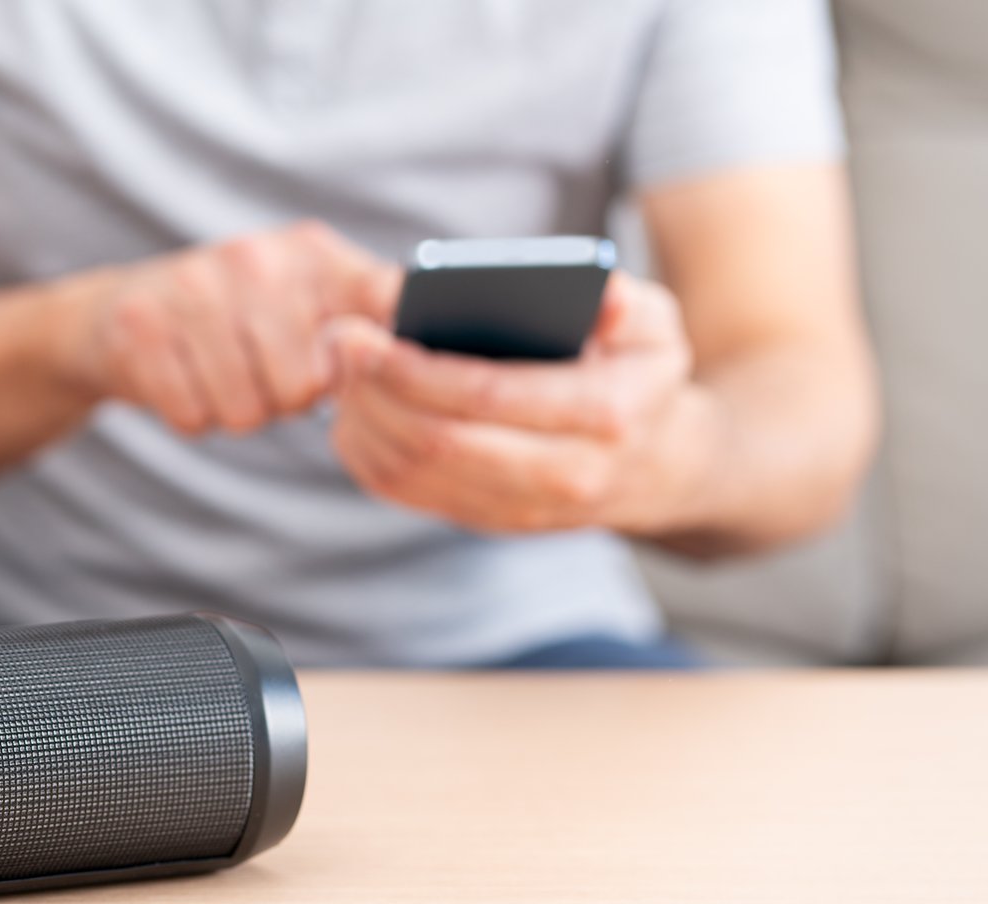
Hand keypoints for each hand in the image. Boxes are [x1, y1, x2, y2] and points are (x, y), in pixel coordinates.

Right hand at [67, 221, 399, 435]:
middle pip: (304, 387)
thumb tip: (416, 365)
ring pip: (246, 410)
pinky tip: (183, 377)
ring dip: (235, 410)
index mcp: (316, 254)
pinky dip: (190, 414)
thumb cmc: (237, 320)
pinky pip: (192, 415)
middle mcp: (258, 257)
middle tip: (259, 369)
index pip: (387, 305)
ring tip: (220, 371)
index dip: (386, 357)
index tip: (376, 373)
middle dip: (283, 400)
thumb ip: (366, 328)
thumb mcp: (307, 305)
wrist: (121, 314)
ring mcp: (195, 286)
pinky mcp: (141, 325)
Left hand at [327, 272, 714, 534]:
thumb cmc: (638, 375)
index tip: (361, 332)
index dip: (415, 369)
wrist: (654, 466)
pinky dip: (366, 450)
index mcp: (604, 416)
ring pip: (412, 472)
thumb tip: (602, 297)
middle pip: (438, 441)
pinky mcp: (484, 521)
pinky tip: (351, 405)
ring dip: (361, 418)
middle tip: (333, 340)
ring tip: (337, 364)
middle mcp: (563, 475)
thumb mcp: (655, 328)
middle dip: (373, 390)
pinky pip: (406, 493)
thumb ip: (627, 304)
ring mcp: (520, 508)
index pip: (490, 396)